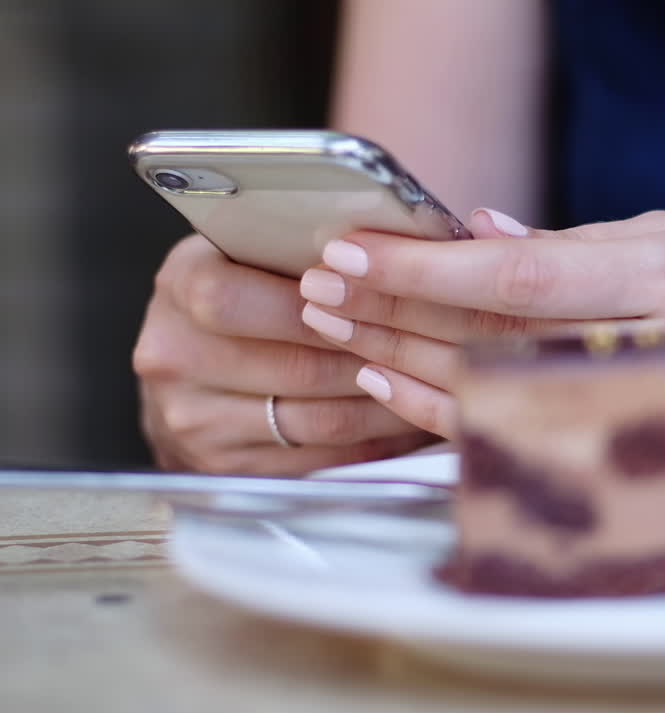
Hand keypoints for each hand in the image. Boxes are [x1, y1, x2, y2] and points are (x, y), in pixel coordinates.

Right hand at [132, 235, 429, 475]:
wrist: (183, 367)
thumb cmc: (241, 291)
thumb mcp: (251, 251)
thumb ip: (303, 248)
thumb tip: (396, 246)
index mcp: (181, 286)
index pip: (238, 300)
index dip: (321, 305)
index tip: (381, 297)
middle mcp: (174, 356)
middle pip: (297, 368)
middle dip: (378, 358)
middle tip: (440, 347)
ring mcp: (195, 420)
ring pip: (320, 420)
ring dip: (390, 403)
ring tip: (441, 384)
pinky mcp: (225, 466)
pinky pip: (322, 457)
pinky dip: (376, 440)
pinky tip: (412, 418)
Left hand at [298, 209, 664, 428]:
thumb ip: (572, 243)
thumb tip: (477, 229)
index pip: (523, 272)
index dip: (428, 266)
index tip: (354, 251)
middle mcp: (657, 343)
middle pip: (494, 332)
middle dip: (395, 310)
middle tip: (321, 290)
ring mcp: (636, 406)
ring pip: (491, 389)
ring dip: (400, 361)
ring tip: (336, 331)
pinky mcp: (615, 443)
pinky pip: (510, 434)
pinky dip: (439, 412)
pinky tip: (388, 388)